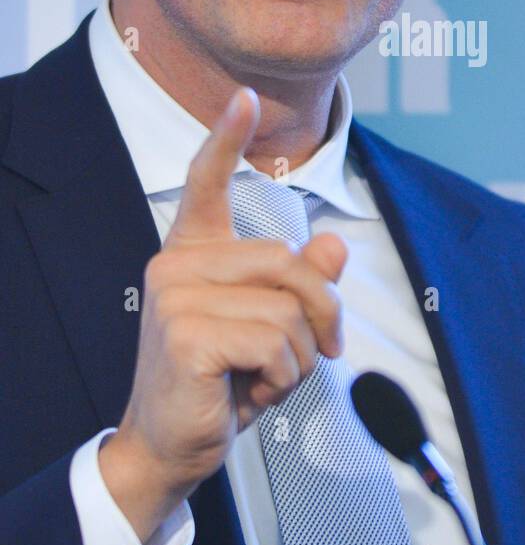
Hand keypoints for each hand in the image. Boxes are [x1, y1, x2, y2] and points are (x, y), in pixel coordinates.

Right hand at [99, 87, 347, 543]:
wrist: (172, 447)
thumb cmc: (222, 384)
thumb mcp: (272, 330)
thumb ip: (301, 285)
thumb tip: (332, 246)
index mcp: (194, 254)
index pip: (207, 184)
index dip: (227, 139)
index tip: (245, 97)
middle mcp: (177, 264)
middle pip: (289, 264)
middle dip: (322, 315)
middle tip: (319, 353)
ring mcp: (176, 295)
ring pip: (289, 308)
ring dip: (299, 357)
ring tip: (266, 378)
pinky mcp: (185, 333)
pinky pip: (275, 341)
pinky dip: (283, 375)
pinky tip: (252, 393)